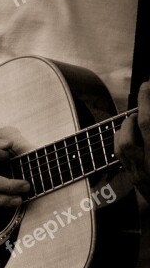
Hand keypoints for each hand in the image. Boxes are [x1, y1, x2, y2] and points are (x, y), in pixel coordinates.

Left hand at [116, 82, 149, 200]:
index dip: (146, 102)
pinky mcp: (137, 182)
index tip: (146, 85)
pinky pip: (123, 159)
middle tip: (144, 101)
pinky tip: (134, 135)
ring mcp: (140, 177)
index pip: (148, 123)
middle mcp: (147, 168)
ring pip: (121, 150)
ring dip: (127, 129)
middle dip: (134, 116)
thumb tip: (145, 119)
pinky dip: (125, 142)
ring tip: (139, 118)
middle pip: (128, 137)